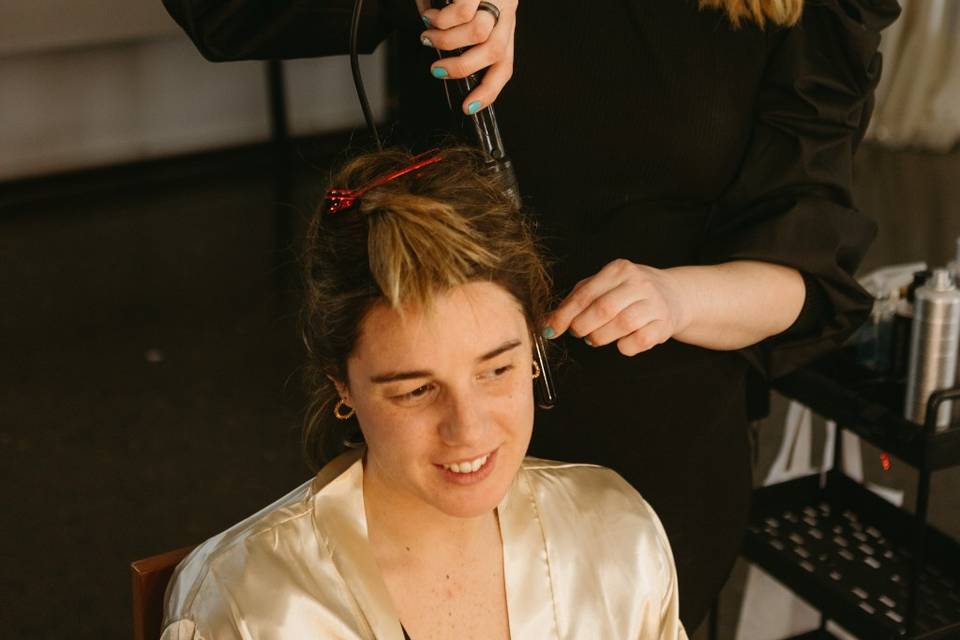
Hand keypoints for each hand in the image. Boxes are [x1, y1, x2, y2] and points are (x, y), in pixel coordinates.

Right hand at [417, 0, 516, 113]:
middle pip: (494, 52)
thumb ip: (456, 38)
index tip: (468, 107)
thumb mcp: (461, 15)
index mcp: (503, 25)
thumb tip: (443, 63)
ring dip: (446, 42)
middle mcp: (506, 11)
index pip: (505, 65)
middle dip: (461, 68)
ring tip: (428, 37)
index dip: (489, 91)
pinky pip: (463, 12)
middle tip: (437, 70)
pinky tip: (429, 16)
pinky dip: (442, 21)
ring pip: (478, 33)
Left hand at [543, 260, 691, 356]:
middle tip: (579, 333)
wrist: (674, 295)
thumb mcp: (604, 285)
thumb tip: (549, 321)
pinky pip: (637, 342)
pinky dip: (623, 346)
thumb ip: (577, 298)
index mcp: (619, 270)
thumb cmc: (630, 292)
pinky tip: (621, 340)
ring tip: (597, 337)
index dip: (564, 315)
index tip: (550, 330)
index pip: (585, 294)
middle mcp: (638, 283)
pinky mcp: (663, 325)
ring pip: (620, 326)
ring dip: (600, 338)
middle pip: (602, 310)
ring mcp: (654, 304)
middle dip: (583, 327)